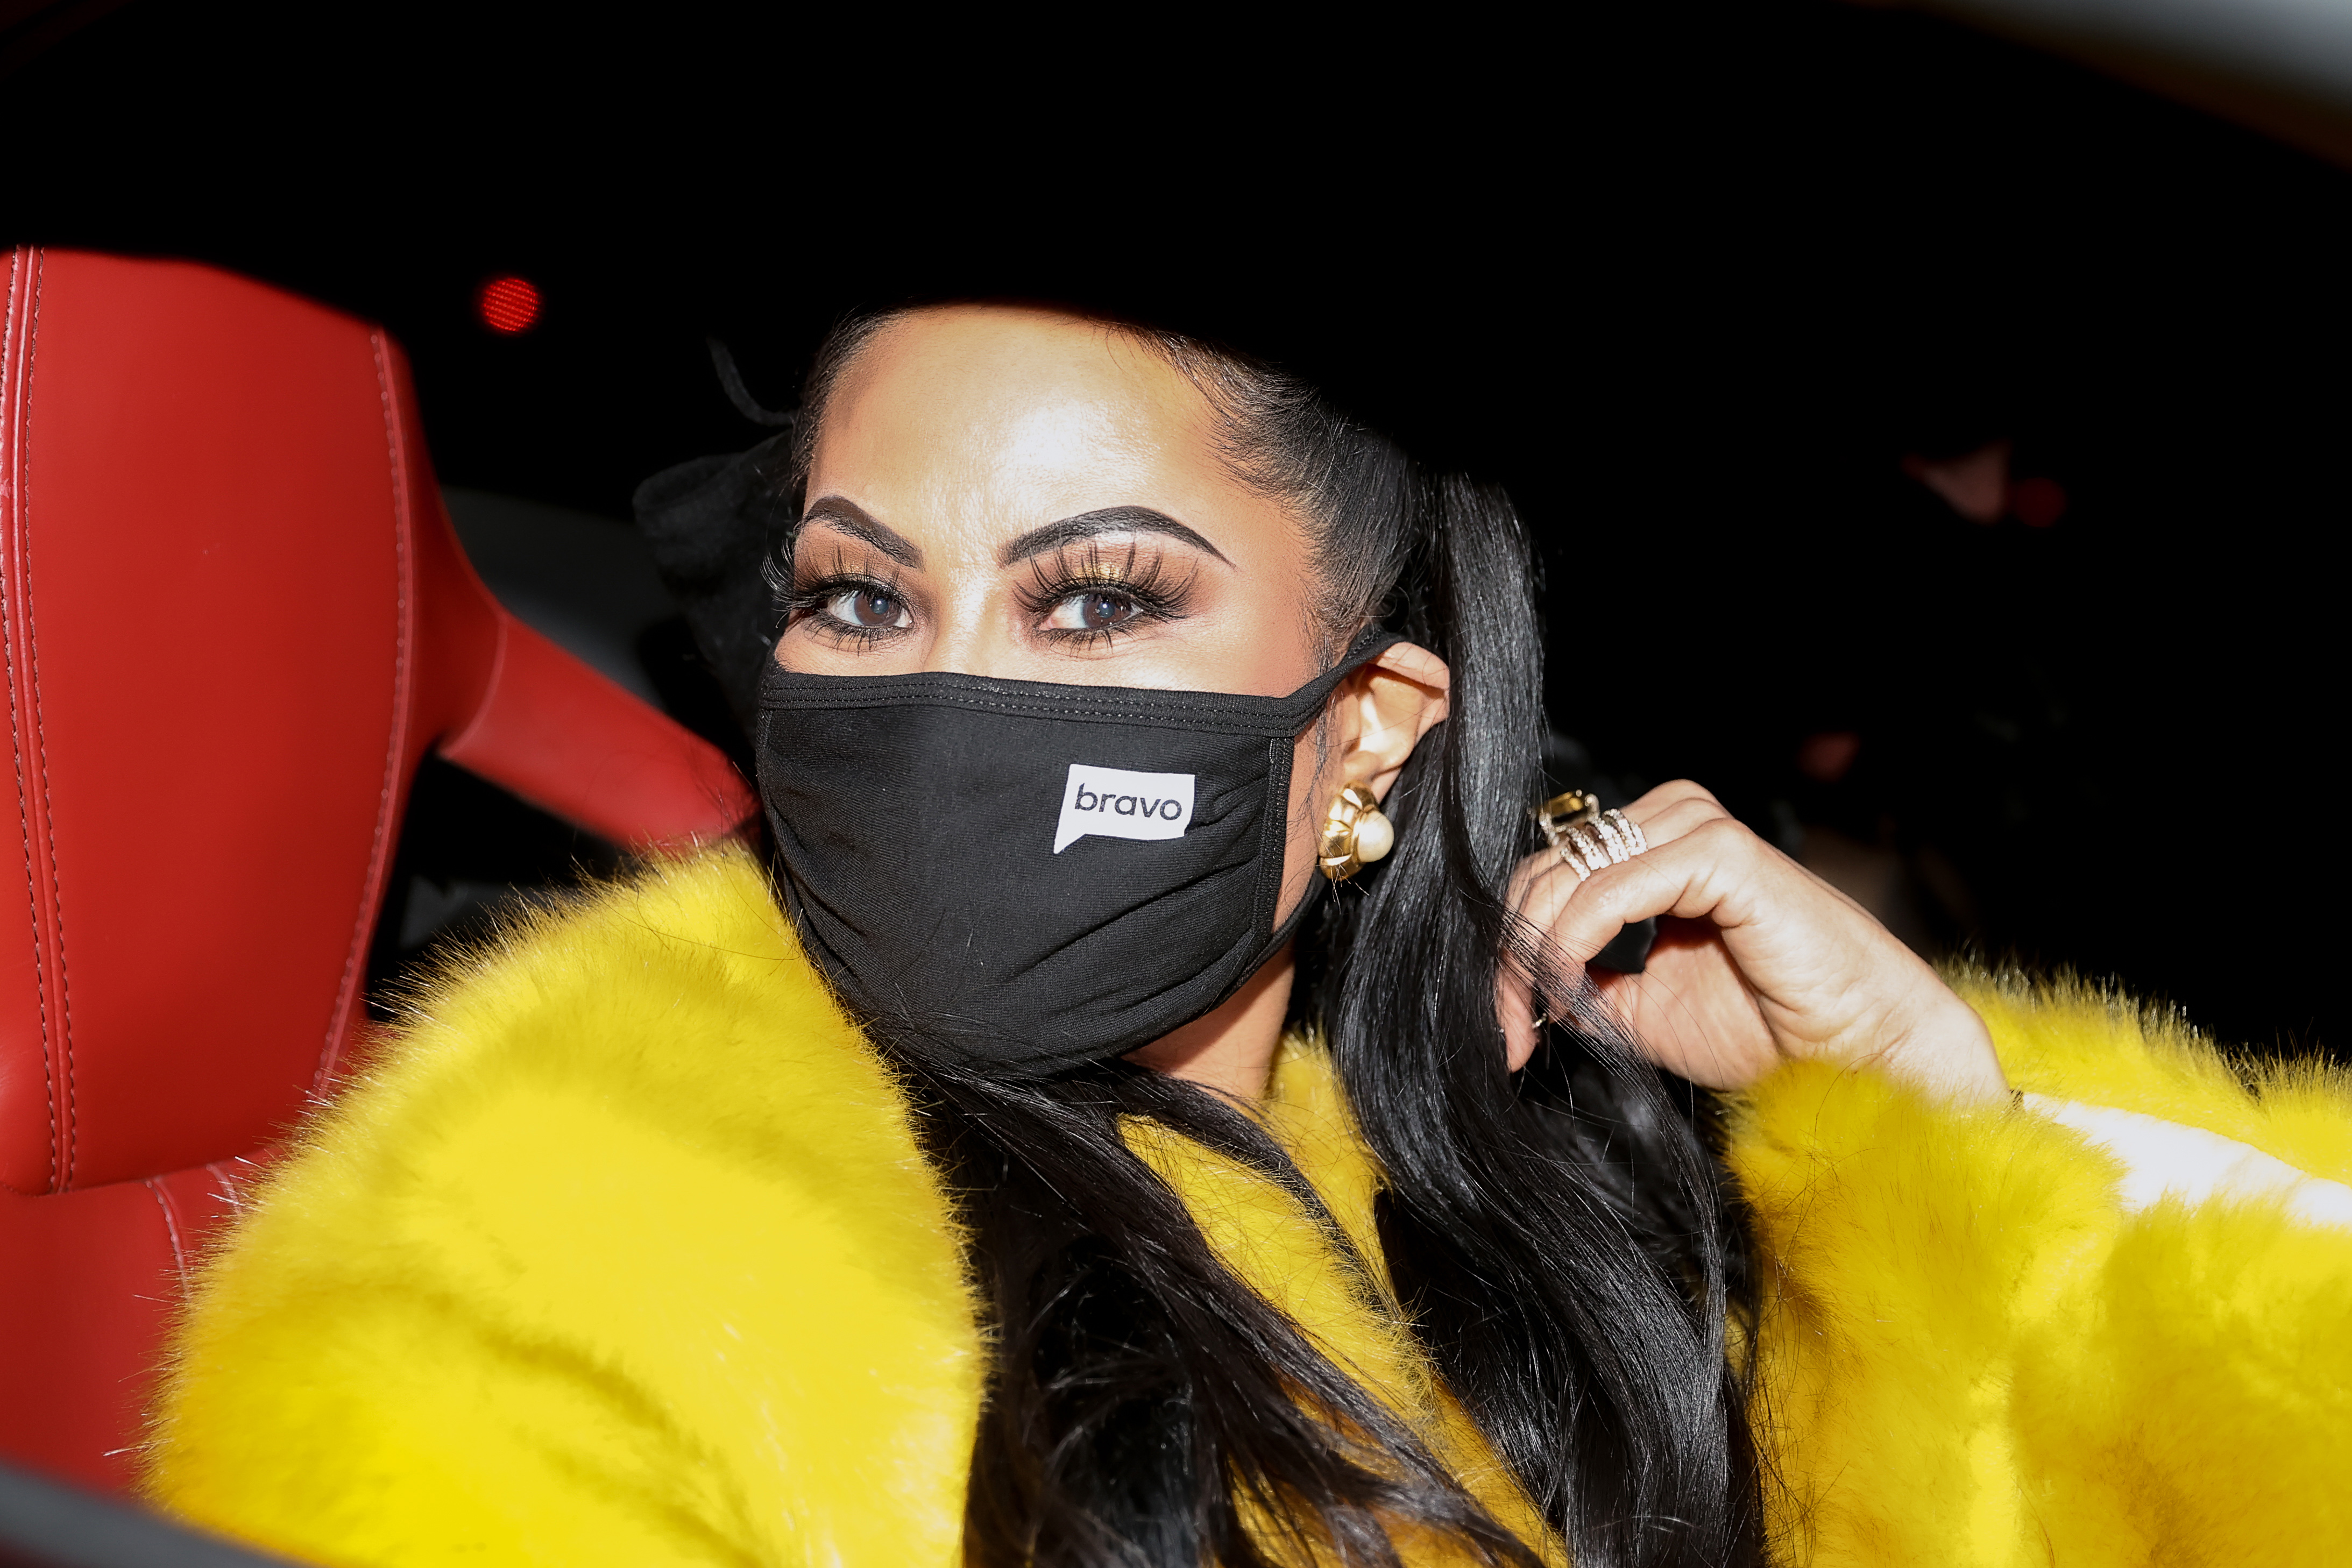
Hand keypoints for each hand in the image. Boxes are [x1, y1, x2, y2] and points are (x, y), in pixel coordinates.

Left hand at [1495, 781, 2006, 1101]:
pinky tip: (1567, 985)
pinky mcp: (1723, 853)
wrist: (1855, 1056)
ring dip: (1534, 947)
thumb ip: (1581, 982)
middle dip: (1508, 952)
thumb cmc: (1766, 1030)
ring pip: (1571, 871)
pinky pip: (1617, 887)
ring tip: (1529, 1018)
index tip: (1499, 1023)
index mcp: (1653, 848)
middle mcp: (1673, 823)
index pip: (1548, 873)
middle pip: (1547, 868)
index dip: (1507, 945)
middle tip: (1501, 1030)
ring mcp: (1699, 830)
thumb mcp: (1641, 1011)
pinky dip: (1576, 937)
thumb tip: (1520, 981)